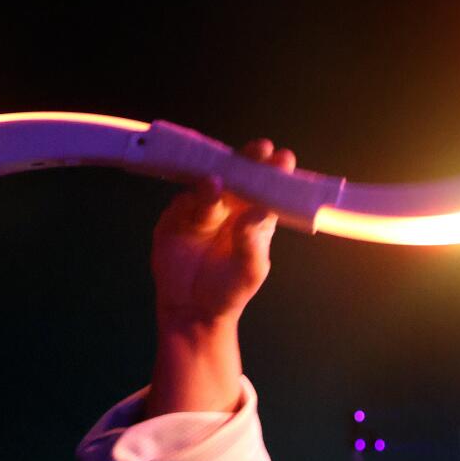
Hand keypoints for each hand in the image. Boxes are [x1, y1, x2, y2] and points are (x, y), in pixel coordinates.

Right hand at [151, 138, 294, 329]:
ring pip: (210, 186)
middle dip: (249, 160)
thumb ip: (252, 242)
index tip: (283, 158)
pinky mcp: (176, 219)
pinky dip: (192, 198)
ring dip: (217, 179)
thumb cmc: (229, 291)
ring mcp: (202, 210)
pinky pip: (183, 202)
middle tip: (260, 149)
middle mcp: (229, 208)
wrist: (193, 311)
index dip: (274, 173)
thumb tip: (256, 212)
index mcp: (254, 217)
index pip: (267, 189)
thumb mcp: (249, 270)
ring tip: (220, 180)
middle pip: (240, 177)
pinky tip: (200, 194)